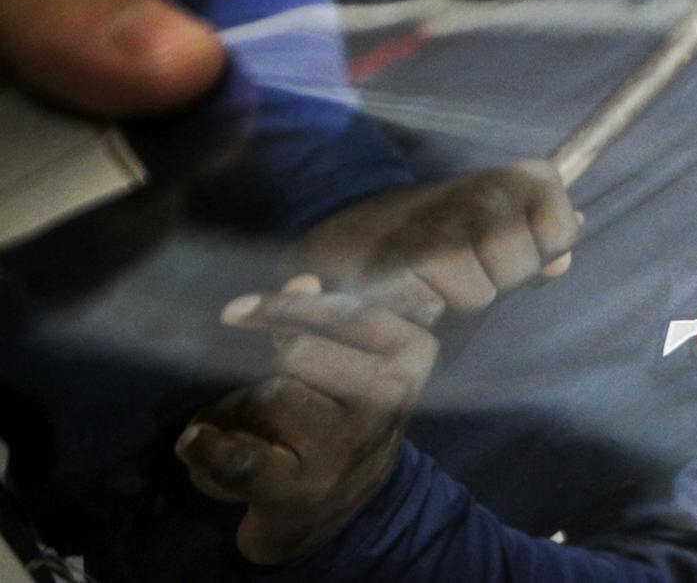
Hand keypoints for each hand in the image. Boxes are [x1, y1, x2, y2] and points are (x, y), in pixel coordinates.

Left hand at [176, 274, 437, 566]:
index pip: (344, 314)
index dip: (286, 309)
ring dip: (235, 409)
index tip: (231, 312)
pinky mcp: (298, 491)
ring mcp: (343, 448)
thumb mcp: (348, 360)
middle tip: (262, 402)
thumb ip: (323, 318)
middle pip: (297, 355)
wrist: (342, 508)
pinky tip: (193, 441)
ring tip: (244, 433)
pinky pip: (242, 458)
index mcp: (411, 355)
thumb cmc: (341, 419)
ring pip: (266, 397)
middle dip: (264, 370)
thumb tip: (302, 281)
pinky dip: (209, 448)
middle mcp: (387, 401)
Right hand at [297, 159, 582, 324]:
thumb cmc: (439, 227)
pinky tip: (411, 286)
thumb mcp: (497, 222)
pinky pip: (437, 305)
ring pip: (481, 294)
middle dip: (497, 280)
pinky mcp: (404, 255)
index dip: (541, 253)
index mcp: (518, 177)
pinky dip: (424, 305)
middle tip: (467, 266)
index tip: (509, 246)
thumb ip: (538, 239)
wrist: (349, 222)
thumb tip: (562, 262)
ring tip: (437, 276)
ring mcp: (446, 220)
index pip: (563, 231)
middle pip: (522, 267)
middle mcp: (486, 190)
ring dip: (458, 297)